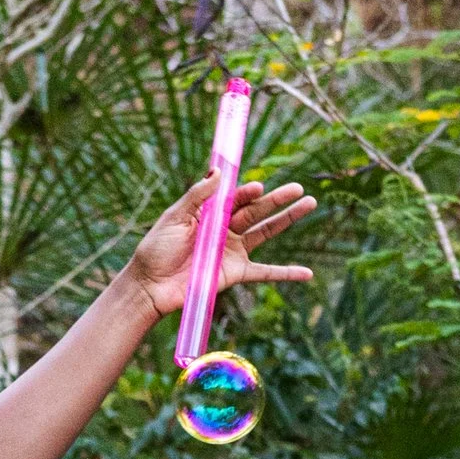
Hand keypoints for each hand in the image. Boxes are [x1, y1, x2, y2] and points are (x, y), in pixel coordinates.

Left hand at [124, 171, 316, 325]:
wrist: (150, 286)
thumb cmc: (156, 249)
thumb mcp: (175, 217)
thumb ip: (197, 196)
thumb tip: (217, 172)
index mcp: (210, 213)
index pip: (235, 198)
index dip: (248, 192)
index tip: (258, 187)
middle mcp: (225, 229)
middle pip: (256, 211)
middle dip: (278, 199)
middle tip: (298, 188)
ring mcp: (233, 251)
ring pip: (266, 232)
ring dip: (288, 219)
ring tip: (309, 203)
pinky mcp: (235, 273)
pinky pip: (265, 272)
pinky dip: (286, 273)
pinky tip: (307, 273)